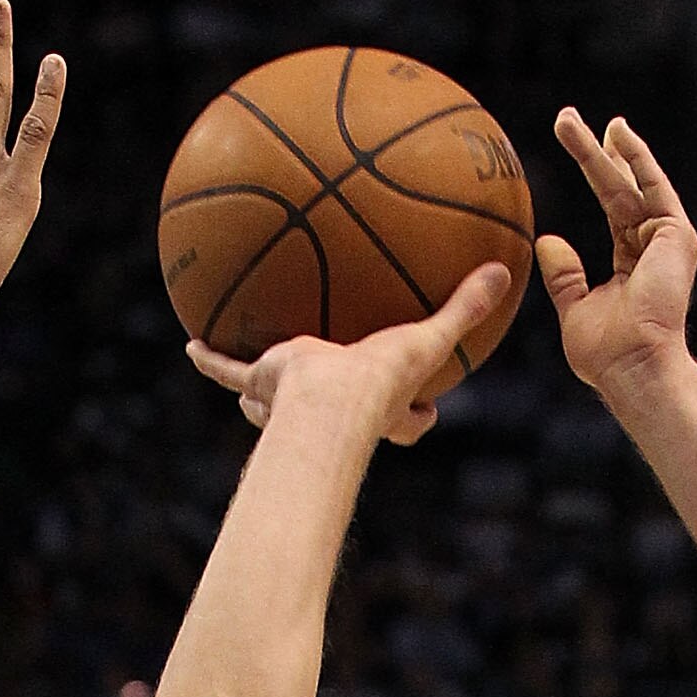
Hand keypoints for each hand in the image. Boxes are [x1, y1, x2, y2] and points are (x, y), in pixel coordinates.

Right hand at [186, 262, 513, 446]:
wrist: (325, 403)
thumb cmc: (377, 383)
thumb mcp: (428, 338)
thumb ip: (464, 308)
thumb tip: (505, 273)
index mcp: (381, 410)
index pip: (408, 423)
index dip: (418, 418)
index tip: (428, 408)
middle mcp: (336, 411)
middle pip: (340, 418)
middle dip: (341, 411)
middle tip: (343, 385)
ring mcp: (295, 403)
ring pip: (279, 405)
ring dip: (267, 398)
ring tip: (258, 377)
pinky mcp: (263, 387)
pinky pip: (230, 372)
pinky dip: (210, 360)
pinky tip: (191, 345)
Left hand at [537, 110, 696, 398]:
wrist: (634, 367)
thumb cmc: (606, 354)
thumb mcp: (575, 311)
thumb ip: (565, 278)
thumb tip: (547, 241)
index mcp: (632, 262)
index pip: (613, 208)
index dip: (596, 175)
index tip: (580, 146)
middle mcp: (653, 244)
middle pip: (620, 187)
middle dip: (594, 152)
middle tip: (565, 119)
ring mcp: (667, 238)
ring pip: (630, 181)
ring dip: (602, 148)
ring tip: (568, 120)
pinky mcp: (676, 234)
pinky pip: (654, 186)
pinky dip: (637, 158)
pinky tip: (617, 132)